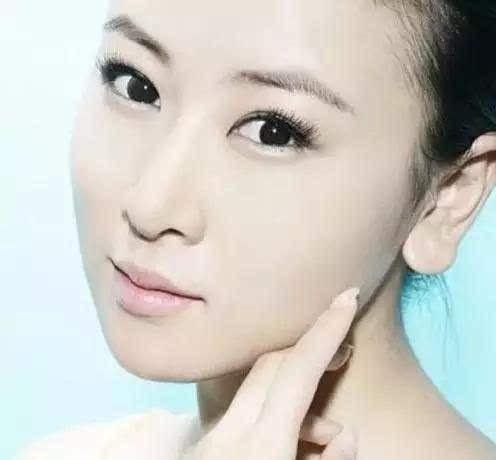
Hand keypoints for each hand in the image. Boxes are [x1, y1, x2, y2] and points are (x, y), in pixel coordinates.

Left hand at [181, 287, 359, 459]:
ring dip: (294, 398)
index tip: (348, 296)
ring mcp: (205, 441)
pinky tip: (292, 443)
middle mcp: (224, 437)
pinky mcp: (197, 449)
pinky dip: (270, 418)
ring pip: (255, 389)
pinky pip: (239, 413)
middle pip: (271, 366)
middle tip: (342, 354)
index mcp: (258, 450)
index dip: (327, 330)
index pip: (297, 371)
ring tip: (326, 433)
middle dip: (310, 352)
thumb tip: (346, 434)